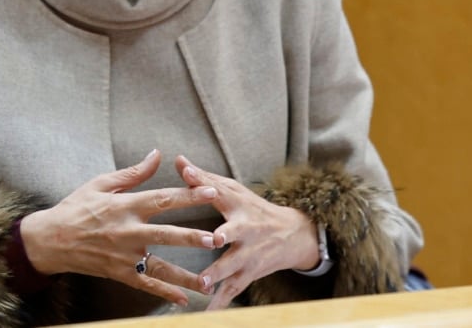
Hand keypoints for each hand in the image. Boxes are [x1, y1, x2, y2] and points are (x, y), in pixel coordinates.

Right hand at [19, 150, 218, 306]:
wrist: (50, 239)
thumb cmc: (75, 208)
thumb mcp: (100, 184)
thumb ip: (133, 173)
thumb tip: (156, 155)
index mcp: (124, 206)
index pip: (162, 199)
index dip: (188, 195)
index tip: (211, 191)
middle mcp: (126, 231)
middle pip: (165, 234)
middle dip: (192, 237)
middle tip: (216, 239)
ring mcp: (123, 255)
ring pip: (159, 265)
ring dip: (184, 273)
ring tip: (207, 279)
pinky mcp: (118, 272)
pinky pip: (145, 284)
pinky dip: (164, 292)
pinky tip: (183, 299)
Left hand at [175, 156, 320, 310]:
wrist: (293, 235)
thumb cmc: (253, 208)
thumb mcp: (233, 190)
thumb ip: (203, 178)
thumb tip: (178, 159)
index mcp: (237, 205)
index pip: (220, 190)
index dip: (205, 182)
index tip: (189, 174)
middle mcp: (245, 230)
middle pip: (234, 232)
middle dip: (225, 236)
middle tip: (215, 239)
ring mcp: (248, 254)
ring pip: (233, 266)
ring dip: (219, 275)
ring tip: (203, 284)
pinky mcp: (249, 274)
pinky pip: (233, 290)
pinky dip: (220, 304)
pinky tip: (206, 314)